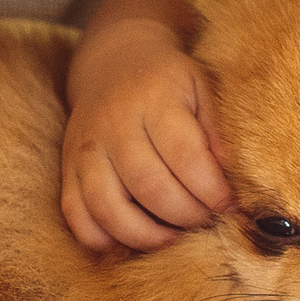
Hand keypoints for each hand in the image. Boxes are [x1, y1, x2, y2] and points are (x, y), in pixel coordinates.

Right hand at [59, 0, 230, 253]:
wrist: (113, 62)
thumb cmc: (168, 81)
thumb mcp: (202, 87)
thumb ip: (218, 130)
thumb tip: (232, 178)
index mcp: (154, 100)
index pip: (186, 158)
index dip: (213, 192)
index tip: (230, 205)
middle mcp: (114, 124)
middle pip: (150, 188)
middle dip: (187, 217)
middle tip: (207, 221)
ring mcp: (85, 148)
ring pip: (108, 208)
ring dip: (147, 236)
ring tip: (174, 236)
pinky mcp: (67, 168)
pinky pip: (75, 215)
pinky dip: (102, 238)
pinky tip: (132, 238)